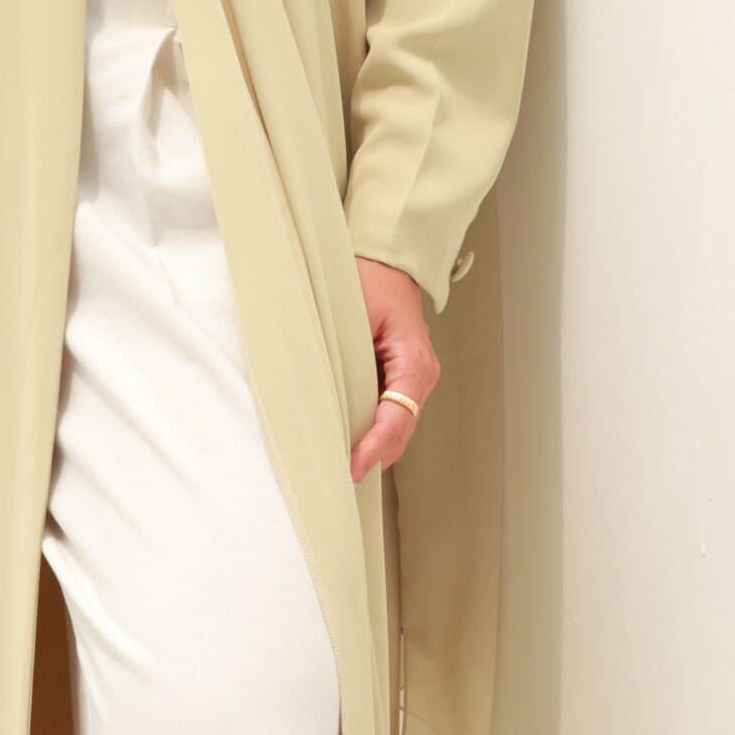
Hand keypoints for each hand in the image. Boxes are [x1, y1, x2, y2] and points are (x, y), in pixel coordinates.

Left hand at [347, 257, 439, 482]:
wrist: (388, 258)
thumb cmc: (372, 277)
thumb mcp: (351, 314)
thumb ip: (340, 356)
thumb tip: (314, 390)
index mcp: (414, 362)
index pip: (397, 419)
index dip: (373, 448)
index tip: (350, 468)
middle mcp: (420, 375)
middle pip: (399, 433)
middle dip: (372, 457)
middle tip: (336, 476)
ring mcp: (414, 378)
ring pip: (397, 428)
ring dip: (372, 447)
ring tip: (339, 464)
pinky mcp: (403, 377)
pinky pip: (391, 413)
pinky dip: (373, 431)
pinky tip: (348, 438)